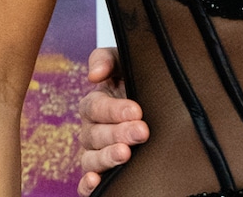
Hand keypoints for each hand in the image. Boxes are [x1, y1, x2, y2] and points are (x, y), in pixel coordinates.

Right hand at [77, 48, 148, 196]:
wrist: (157, 97)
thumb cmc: (137, 76)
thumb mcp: (125, 60)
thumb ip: (107, 59)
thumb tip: (94, 75)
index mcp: (95, 102)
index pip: (96, 107)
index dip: (114, 110)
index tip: (137, 111)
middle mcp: (92, 128)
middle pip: (95, 134)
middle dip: (119, 133)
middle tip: (142, 132)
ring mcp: (95, 151)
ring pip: (90, 159)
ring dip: (106, 158)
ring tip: (125, 155)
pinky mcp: (100, 171)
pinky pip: (85, 183)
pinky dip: (87, 185)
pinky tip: (96, 182)